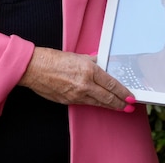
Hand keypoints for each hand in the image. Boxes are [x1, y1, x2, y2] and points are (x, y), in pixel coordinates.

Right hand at [18, 47, 134, 112]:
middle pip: (108, 98)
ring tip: (119, 108)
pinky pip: (86, 103)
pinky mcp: (68, 101)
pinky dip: (95, 104)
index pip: (112, 84)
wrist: (34, 68)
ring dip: (110, 106)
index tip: (131, 97)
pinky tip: (100, 104)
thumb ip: (93, 62)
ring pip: (98, 103)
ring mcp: (76, 95)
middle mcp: (85, 84)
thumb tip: (103, 64)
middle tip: (129, 107)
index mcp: (89, 70)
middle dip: (120, 104)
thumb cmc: (53, 59)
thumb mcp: (78, 56)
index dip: (123, 93)